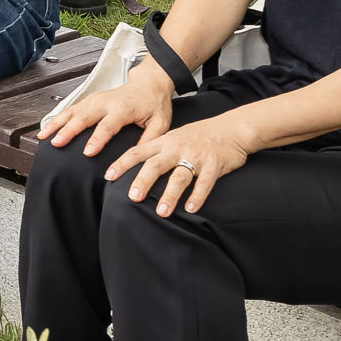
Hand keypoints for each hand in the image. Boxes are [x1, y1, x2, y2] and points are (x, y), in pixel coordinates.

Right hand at [42, 67, 175, 156]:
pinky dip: (58, 117)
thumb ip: (149, 139)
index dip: (97, 139)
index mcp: (123, 108)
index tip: (87, 152)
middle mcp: (106, 101)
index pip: (107, 125)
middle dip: (68, 130)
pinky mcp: (90, 99)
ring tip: (44, 136)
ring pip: (72, 111)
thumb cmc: (155, 103)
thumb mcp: (160, 123)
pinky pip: (70, 108)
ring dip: (57, 123)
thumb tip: (138, 157)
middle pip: (83, 116)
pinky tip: (48, 127)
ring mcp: (96, 98)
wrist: (149, 83)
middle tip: (56, 143)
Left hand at [104, 109, 255, 216]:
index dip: (122, 164)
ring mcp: (196, 157)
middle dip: (143, 181)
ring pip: (179, 177)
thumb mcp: (174, 136)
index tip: (108, 177)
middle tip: (132, 197)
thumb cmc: (200, 135)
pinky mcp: (214, 165)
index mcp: (164, 141)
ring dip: (169, 195)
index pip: (138, 152)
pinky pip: (205, 183)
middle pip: (155, 165)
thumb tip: (138, 165)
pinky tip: (190, 208)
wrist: (232, 128)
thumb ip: (158, 149)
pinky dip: (197, 196)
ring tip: (161, 212)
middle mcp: (177, 148)